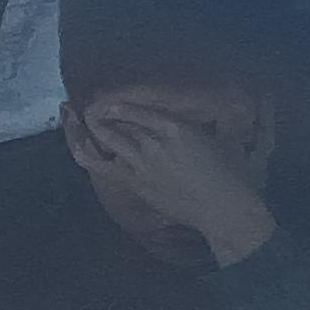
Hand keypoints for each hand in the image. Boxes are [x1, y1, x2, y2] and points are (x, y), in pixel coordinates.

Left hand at [69, 95, 276, 267]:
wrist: (225, 211)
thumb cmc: (231, 176)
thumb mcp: (223, 140)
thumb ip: (211, 123)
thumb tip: (225, 110)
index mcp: (174, 126)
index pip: (137, 107)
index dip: (120, 102)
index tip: (113, 99)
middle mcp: (152, 139)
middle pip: (118, 117)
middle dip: (103, 109)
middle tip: (94, 106)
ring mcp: (140, 161)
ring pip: (106, 134)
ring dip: (94, 123)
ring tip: (84, 117)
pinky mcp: (133, 182)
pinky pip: (99, 163)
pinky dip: (85, 149)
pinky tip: (78, 140)